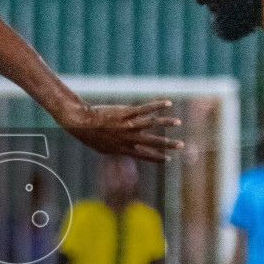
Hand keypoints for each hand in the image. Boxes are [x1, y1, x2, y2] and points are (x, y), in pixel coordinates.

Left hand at [59, 101, 182, 162]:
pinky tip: (168, 104)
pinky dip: (158, 105)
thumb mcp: (103, 148)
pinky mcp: (127, 113)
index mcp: (123, 149)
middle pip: (153, 142)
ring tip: (178, 122)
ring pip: (152, 124)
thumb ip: (116, 150)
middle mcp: (129, 138)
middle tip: (181, 145)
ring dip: (167, 123)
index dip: (157, 158)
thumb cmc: (90, 135)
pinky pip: (145, 109)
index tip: (169, 160)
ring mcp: (129, 125)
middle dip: (168, 144)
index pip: (145, 155)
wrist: (82, 123)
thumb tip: (123, 152)